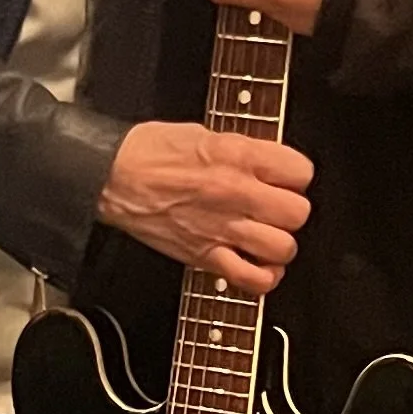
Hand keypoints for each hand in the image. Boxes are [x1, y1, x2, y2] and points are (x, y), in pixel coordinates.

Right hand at [96, 120, 312, 296]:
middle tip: (276, 208)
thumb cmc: (149, 152)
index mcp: (238, 156)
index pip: (301, 172)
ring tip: (267, 237)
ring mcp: (222, 228)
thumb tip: (268, 164)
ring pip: (284, 248)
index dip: (296, 177)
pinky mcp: (204, 256)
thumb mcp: (204, 133)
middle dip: (291, 211)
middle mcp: (236, 193)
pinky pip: (252, 279)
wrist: (111, 176)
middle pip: (298, 213)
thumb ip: (243, 151)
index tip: (286, 179)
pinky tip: (258, 266)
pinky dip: (263, 278)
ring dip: (279, 244)